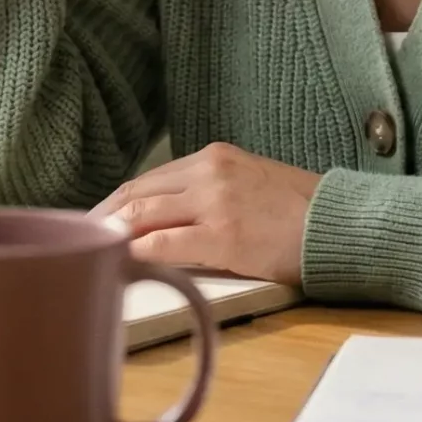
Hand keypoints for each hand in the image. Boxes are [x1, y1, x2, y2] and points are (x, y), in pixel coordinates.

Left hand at [89, 142, 321, 285]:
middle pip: (136, 194)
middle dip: (102, 219)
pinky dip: (136, 253)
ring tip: (89, 255)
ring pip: (142, 215)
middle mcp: (208, 172)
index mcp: (213, 157)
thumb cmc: (301, 212)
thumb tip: (168, 220)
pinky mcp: (223, 234)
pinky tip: (120, 264)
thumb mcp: (250, 184)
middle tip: (79, 242)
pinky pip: (164, 244)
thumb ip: (209, 194)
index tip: (95, 222)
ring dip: (111, 236)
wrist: (342, 224)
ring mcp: (214, 201)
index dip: (115, 203)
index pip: (148, 179)